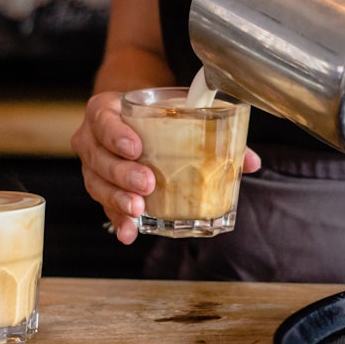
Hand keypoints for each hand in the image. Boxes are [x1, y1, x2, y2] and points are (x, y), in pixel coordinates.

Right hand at [71, 92, 262, 243]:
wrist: (132, 115)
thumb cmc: (155, 113)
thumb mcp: (176, 111)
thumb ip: (213, 131)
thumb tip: (251, 161)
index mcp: (106, 111)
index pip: (103, 120)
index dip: (115, 135)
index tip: (136, 148)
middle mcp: (93, 138)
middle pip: (99, 158)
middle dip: (122, 174)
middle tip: (148, 184)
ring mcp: (94, 165)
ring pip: (97, 184)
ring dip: (118, 200)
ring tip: (139, 210)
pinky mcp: (102, 188)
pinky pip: (105, 205)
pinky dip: (118, 220)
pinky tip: (129, 232)